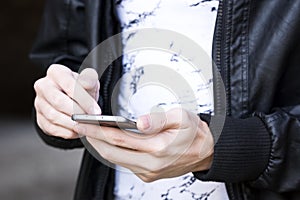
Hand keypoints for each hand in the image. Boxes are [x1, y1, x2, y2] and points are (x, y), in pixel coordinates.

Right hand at [34, 64, 100, 138]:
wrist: (73, 99)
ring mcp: (39, 102)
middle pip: (58, 101)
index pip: (69, 85)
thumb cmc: (81, 88)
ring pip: (53, 116)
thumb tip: (86, 83)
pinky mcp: (39, 118)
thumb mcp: (89, 81)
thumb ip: (89, 81)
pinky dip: (66, 132)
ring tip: (85, 126)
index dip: (84, 99)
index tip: (96, 111)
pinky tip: (77, 132)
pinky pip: (51, 128)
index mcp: (56, 72)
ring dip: (71, 124)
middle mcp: (43, 85)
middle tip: (90, 120)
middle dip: (77, 112)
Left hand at [74, 108, 213, 181]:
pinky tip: (109, 141)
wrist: (206, 151)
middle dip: (93, 140)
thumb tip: (140, 123)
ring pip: (116, 159)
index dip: (98, 131)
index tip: (83, 123)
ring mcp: (149, 172)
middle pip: (112, 153)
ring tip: (91, 132)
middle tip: (80, 127)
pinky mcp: (148, 175)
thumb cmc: (194, 132)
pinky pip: (125, 163)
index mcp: (158, 149)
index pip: (119, 139)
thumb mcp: (182, 118)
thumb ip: (159, 120)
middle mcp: (151, 165)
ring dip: (101, 146)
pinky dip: (113, 152)